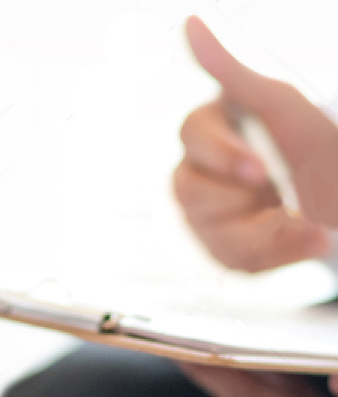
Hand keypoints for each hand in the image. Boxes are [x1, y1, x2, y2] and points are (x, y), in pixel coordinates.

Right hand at [173, 16, 337, 271]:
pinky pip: (233, 261)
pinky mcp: (226, 251)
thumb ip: (232, 71)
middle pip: (187, 191)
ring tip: (303, 220)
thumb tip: (191, 24)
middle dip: (239, 199)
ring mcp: (209, 216)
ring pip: (210, 232)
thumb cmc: (321, 147)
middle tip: (280, 196)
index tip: (261, 171)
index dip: (224, 156)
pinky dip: (275, 253)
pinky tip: (302, 238)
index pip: (191, 135)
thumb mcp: (284, 106)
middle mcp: (203, 174)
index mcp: (214, 130)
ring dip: (263, 231)